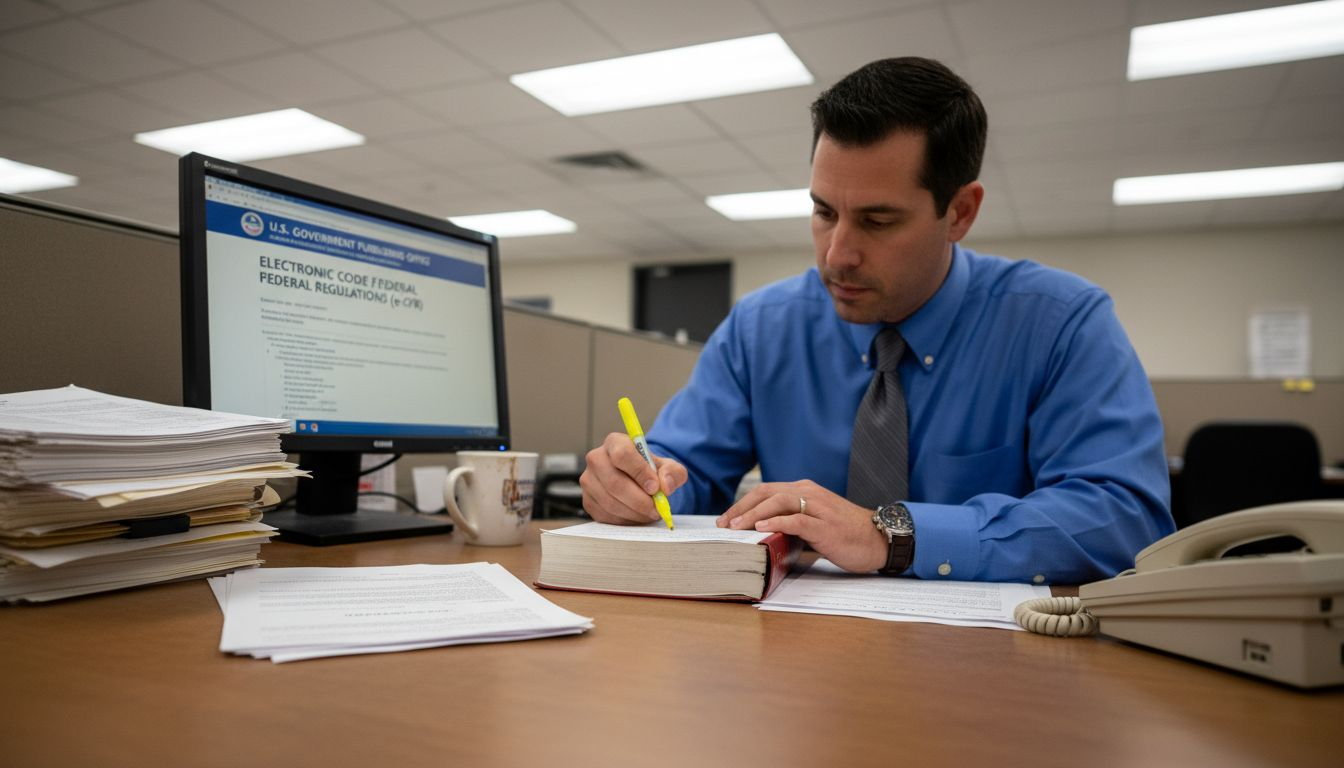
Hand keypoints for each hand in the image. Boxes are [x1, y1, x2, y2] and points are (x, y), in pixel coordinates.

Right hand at [580, 432, 686, 524]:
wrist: (638, 482)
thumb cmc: (650, 471)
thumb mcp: (668, 467)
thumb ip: (672, 472)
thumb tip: (665, 485)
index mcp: (615, 442)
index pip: (622, 454)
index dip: (639, 473)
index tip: (655, 488)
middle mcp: (596, 459)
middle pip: (614, 483)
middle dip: (639, 501)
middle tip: (656, 509)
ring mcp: (589, 481)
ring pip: (610, 502)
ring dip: (634, 513)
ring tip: (649, 513)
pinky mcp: (588, 501)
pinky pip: (606, 515)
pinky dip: (625, 520)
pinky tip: (637, 516)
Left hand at [718, 480, 886, 572]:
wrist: (879, 539)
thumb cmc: (847, 534)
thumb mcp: (815, 523)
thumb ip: (793, 523)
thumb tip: (764, 535)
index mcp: (805, 491)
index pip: (766, 491)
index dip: (743, 503)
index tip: (726, 518)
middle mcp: (810, 493)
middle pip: (767, 493)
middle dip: (741, 507)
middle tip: (724, 524)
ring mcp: (818, 508)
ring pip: (779, 502)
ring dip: (753, 514)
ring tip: (736, 526)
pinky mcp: (826, 525)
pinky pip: (797, 520)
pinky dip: (777, 522)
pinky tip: (762, 528)